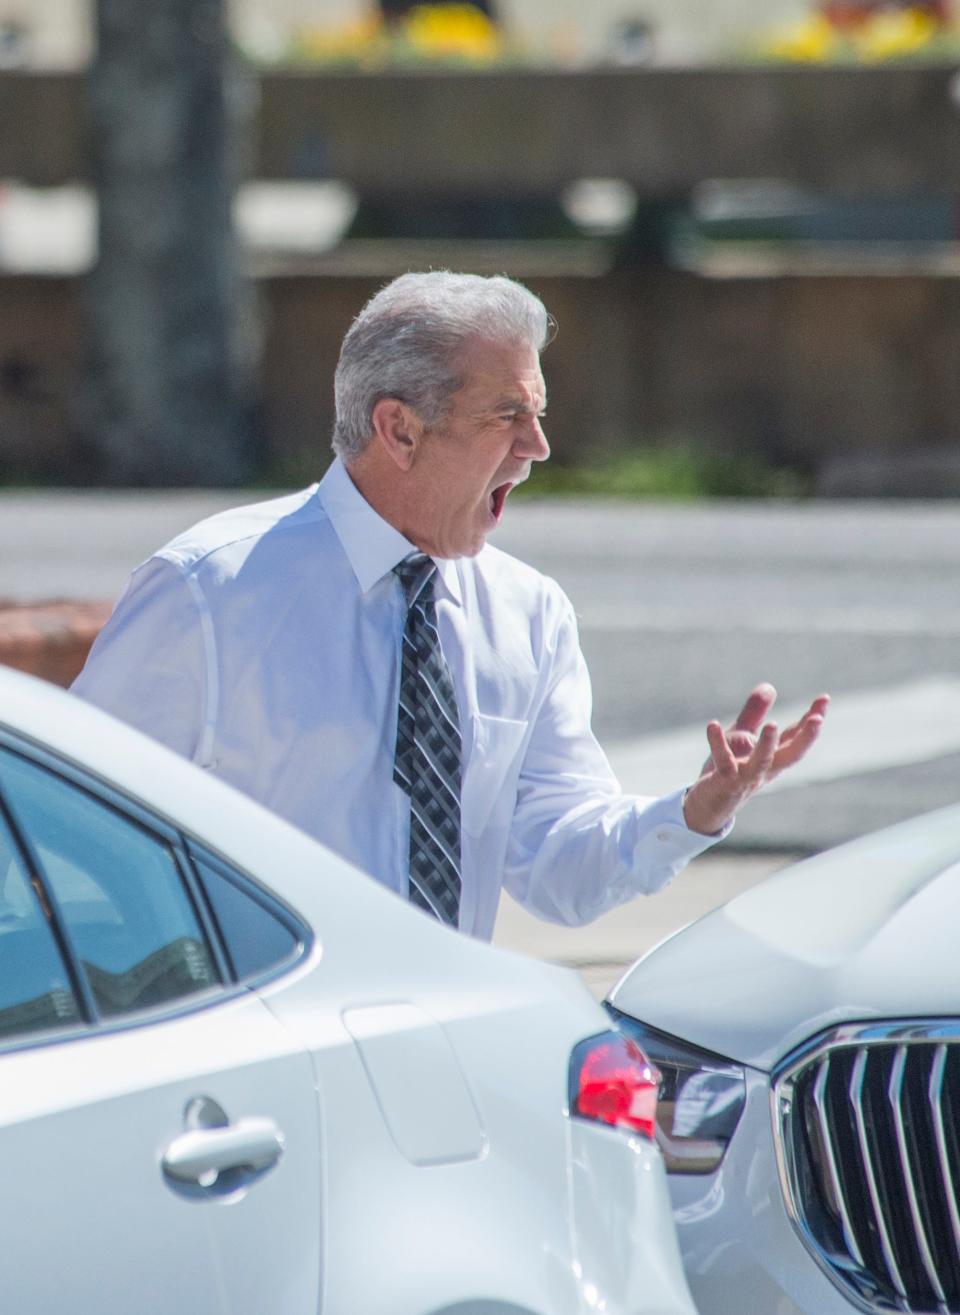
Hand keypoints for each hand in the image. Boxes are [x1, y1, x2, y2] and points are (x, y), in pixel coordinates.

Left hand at [682, 683, 828, 836]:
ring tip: (772, 725)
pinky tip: (712, 725)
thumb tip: (769, 686)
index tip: (824, 699)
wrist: (708, 804)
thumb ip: (754, 713)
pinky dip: (717, 743)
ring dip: (767, 744)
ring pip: (761, 762)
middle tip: (818, 719)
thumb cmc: (729, 769)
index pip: (795, 737)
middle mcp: (765, 769)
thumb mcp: (742, 737)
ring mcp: (746, 776)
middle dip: (806, 738)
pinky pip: (722, 761)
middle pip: (791, 754)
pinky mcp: (724, 780)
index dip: (811, 719)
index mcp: (773, 758)